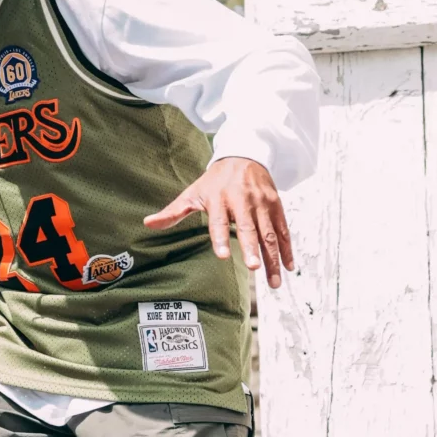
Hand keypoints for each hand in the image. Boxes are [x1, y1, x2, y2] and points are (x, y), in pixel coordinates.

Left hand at [143, 156, 293, 288]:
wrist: (244, 154)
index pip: (219, 221)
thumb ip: (173, 212)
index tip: (224, 255)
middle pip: (248, 228)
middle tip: (254, 267)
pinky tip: (288, 267)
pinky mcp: (276, 205)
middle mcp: (242, 201)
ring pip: (269, 233)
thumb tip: (147, 223)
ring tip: (273, 282)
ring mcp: (262, 203)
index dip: (221, 238)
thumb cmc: (215, 180)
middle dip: (252, 248)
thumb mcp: (193, 192)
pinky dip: (287, 249)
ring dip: (273, 257)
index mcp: (219, 199)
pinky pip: (283, 230)